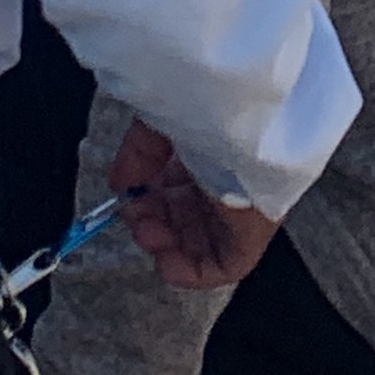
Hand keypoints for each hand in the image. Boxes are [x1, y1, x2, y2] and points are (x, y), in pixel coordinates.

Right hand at [110, 118, 280, 292]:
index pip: (176, 184)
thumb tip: (120, 184)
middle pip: (183, 216)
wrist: (246, 111)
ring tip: (147, 233)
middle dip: (151, 222)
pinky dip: (190, 272)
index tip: (129, 194)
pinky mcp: (254, 233)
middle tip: (135, 216)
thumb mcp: (161, 120)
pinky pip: (223, 266)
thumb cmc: (211, 103)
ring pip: (198, 243)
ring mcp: (241, 208)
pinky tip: (165, 261)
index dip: (148, 196)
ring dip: (165, 247)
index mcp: (211, 149)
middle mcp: (227, 180)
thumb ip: (138, 154)